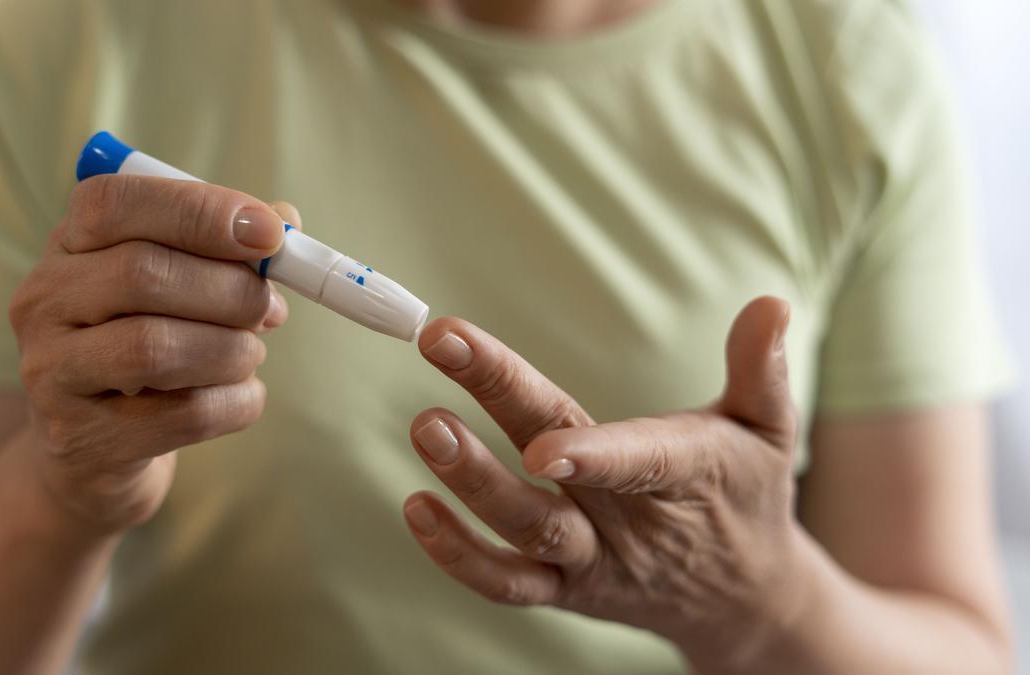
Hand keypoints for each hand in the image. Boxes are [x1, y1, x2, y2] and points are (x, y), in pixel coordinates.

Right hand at [10, 175, 299, 532]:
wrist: (97, 449)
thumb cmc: (150, 343)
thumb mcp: (178, 283)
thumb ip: (228, 244)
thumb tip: (285, 217)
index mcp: (68, 245)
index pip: (114, 203)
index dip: (200, 212)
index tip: (271, 233)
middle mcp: (43, 302)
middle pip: (142, 274)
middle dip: (232, 290)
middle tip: (272, 309)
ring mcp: (51, 373)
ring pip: (156, 349)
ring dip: (233, 350)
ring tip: (249, 355)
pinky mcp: (82, 438)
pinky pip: (183, 414)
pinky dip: (236, 402)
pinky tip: (240, 395)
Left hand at [403, 297, 807, 665]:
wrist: (744, 601)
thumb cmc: (748, 495)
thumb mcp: (771, 430)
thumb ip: (761, 369)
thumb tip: (770, 302)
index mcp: (685, 475)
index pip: (639, 463)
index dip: (593, 457)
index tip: (540, 445)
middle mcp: (631, 525)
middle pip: (560, 476)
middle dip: (498, 409)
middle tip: (442, 346)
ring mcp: (593, 562)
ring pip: (527, 532)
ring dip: (471, 484)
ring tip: (426, 428)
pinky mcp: (565, 590)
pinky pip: (508, 584)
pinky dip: (460, 555)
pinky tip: (418, 507)